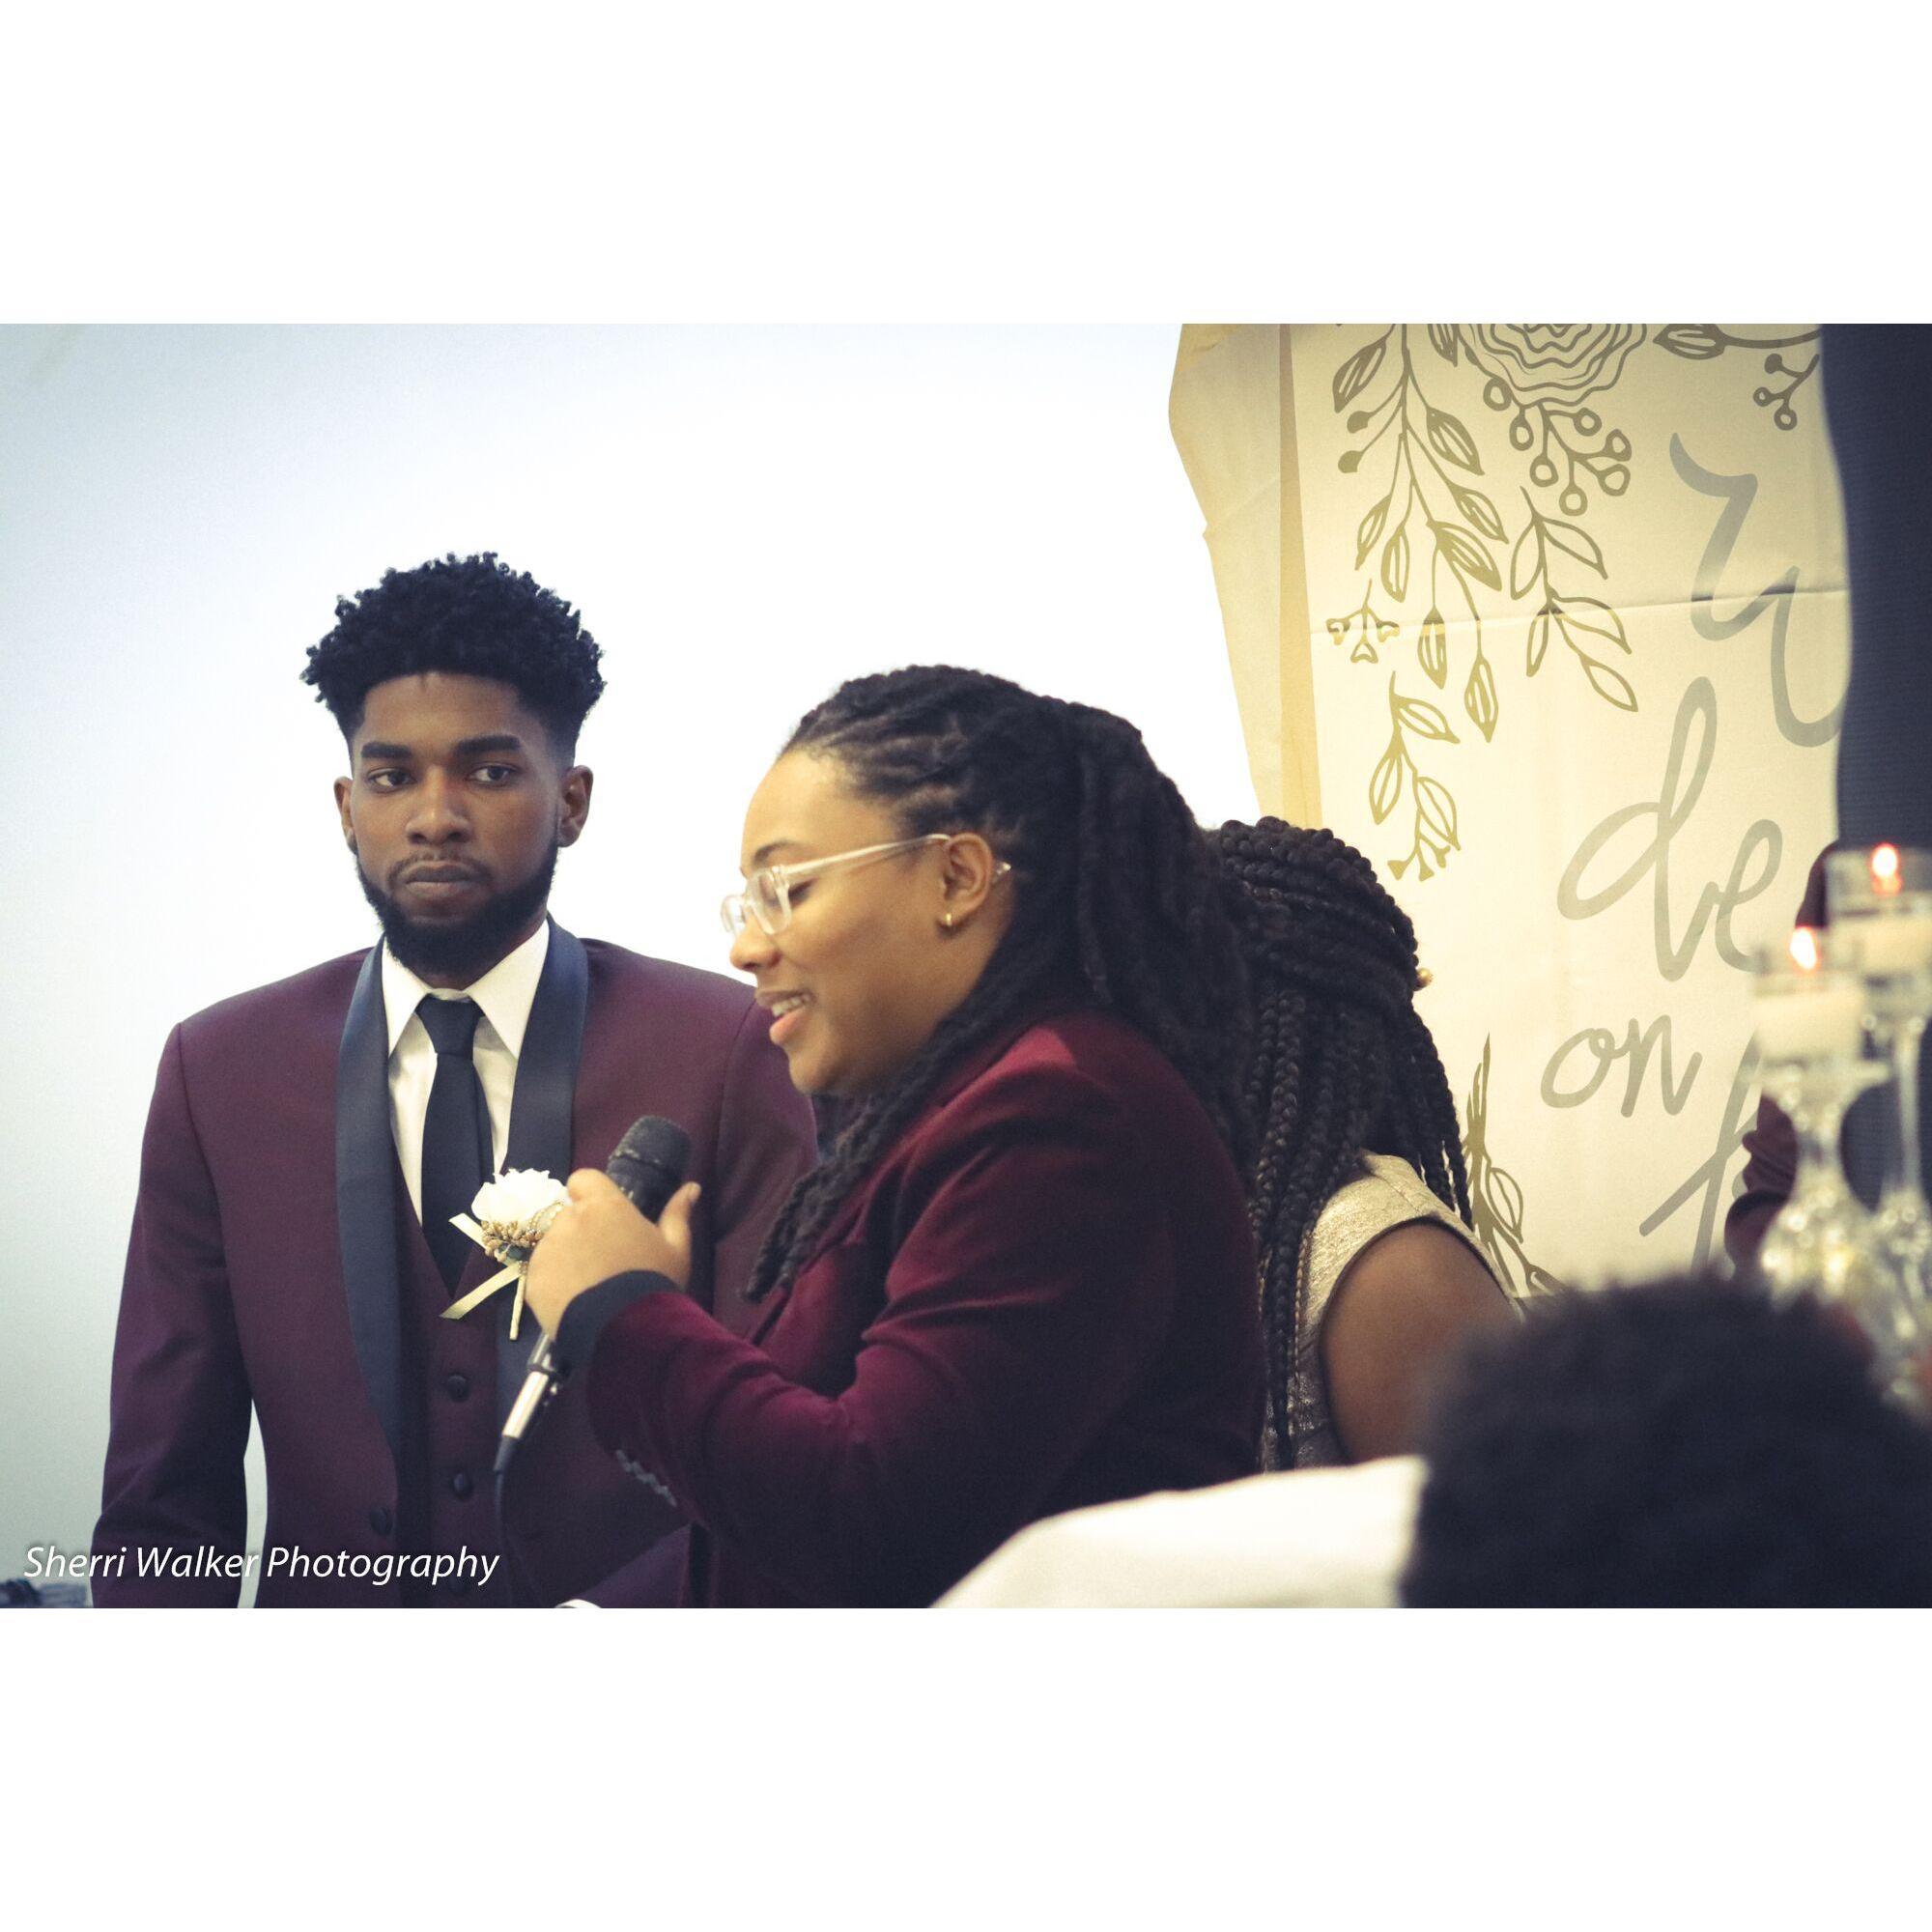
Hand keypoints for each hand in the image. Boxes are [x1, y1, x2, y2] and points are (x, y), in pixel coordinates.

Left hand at [523, 1169, 699, 1334]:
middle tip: (604, 1259)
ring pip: (554, 1244)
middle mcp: (569, 1220)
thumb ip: (678, 1213)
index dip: (590, 1194)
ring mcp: (547, 1250)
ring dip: (567, 1256)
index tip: (604, 1215)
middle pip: (569, 1215)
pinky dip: (554, 1282)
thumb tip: (692, 1187)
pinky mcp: (533, 1280)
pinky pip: (542, 1273)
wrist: (625, 1331)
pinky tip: (575, 1301)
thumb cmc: (653, 1282)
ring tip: (590, 1286)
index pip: (582, 1179)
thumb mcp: (676, 1248)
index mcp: (604, 1206)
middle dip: (582, 1230)